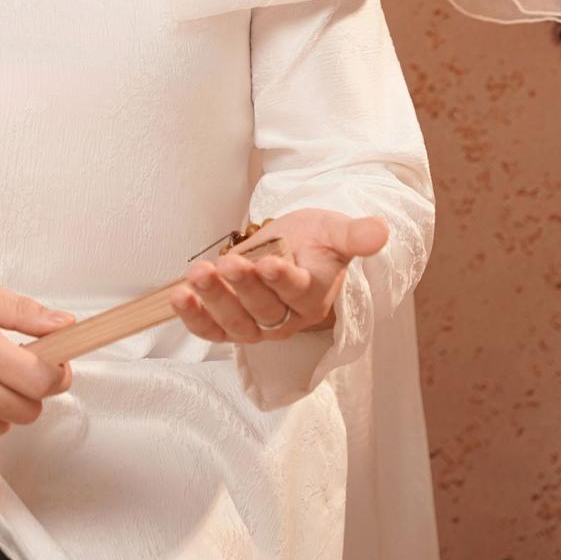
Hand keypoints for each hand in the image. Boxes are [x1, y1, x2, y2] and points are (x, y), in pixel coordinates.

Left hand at [167, 208, 389, 344]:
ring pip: (235, 321)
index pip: (298, 291)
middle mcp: (286, 317)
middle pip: (263, 309)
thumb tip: (381, 230)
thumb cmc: (317, 241)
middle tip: (225, 263)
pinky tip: (179, 298)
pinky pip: (213, 329)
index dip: (282, 280)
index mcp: (314, 294)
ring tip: (195, 275)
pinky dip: (195, 318)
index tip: (267, 263)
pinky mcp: (233, 322)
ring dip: (212, 300)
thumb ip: (354, 234)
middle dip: (242, 287)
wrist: (298, 250)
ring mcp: (258, 323)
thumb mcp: (335, 230)